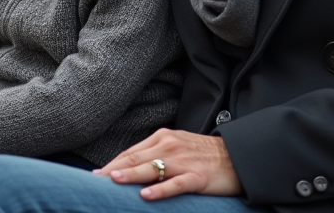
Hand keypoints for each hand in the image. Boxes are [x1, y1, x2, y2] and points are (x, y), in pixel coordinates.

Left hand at [94, 129, 241, 200]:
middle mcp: (170, 146)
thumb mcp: (177, 146)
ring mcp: (183, 162)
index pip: (131, 152)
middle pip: (136, 159)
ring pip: (151, 169)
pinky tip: (146, 195)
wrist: (237, 157)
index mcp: (163, 137)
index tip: (96, 175)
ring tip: (113, 181)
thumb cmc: (204, 154)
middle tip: (95, 181)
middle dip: (114, 170)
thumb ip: (154, 154)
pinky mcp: (197, 177)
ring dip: (131, 175)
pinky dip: (160, 190)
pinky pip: (175, 184)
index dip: (113, 163)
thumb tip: (128, 167)